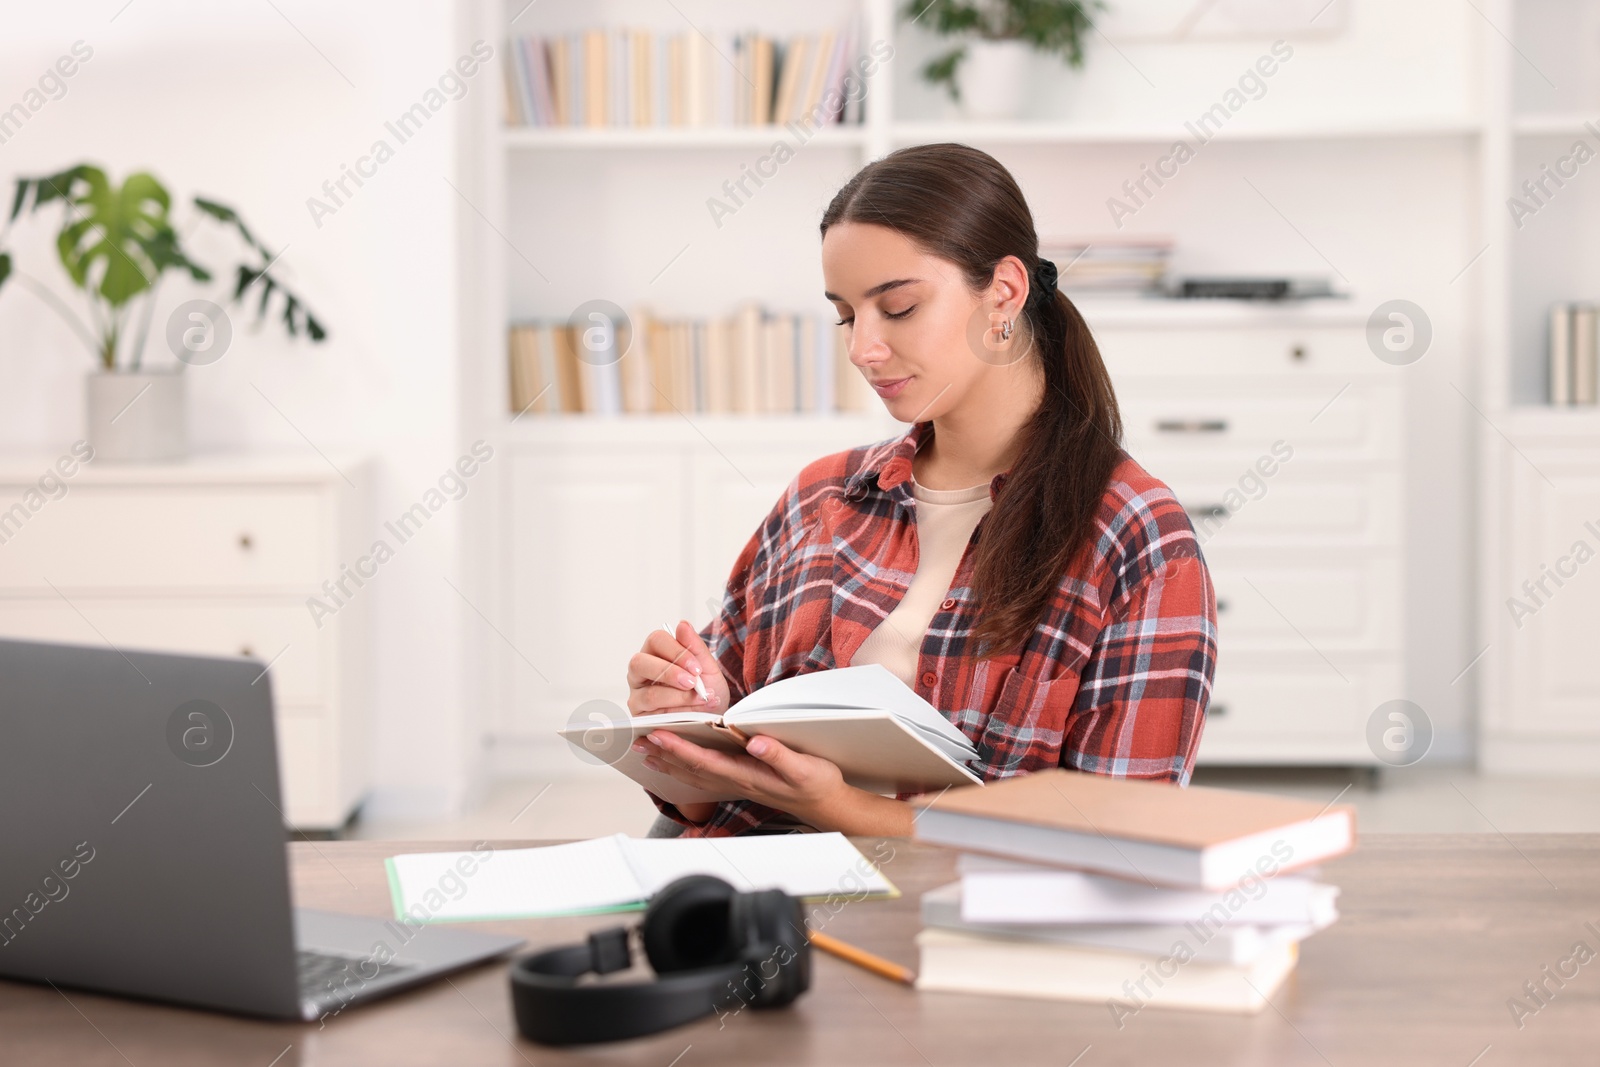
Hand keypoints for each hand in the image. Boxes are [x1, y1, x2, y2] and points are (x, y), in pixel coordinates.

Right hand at [626, 620, 730, 715]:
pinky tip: (692, 713)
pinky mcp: (641, 718)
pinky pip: (653, 715)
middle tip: (692, 682)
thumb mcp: (708, 668)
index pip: (655, 640)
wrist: (713, 718)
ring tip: (699, 698)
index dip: (675, 651)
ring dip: (676, 696)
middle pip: (639, 662)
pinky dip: (675, 712)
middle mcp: (641, 673)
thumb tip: (682, 624)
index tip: (696, 667)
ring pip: (647, 693)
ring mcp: (638, 696)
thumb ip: (695, 647)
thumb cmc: (707, 690)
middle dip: (669, 672)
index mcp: (656, 654)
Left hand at [632, 731, 847, 823]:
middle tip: (638, 740)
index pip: (705, 761)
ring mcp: (738, 783)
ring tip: (647, 752)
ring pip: (695, 775)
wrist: (825, 805)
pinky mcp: (741, 781)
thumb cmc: (817, 784)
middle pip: (692, 769)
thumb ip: (778, 755)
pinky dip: (685, 769)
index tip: (658, 734)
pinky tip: (676, 764)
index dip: (679, 748)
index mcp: (748, 774)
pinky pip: (705, 777)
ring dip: (670, 763)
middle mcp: (737, 781)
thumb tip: (753, 742)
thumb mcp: (805, 768)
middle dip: (664, 754)